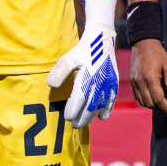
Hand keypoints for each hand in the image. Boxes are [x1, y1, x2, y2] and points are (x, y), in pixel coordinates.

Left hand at [46, 0, 118, 127]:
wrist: (102, 40)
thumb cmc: (83, 50)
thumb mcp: (69, 57)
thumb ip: (60, 71)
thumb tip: (51, 85)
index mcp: (87, 76)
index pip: (79, 98)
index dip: (73, 109)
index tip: (66, 118)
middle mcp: (100, 81)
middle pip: (90, 105)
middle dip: (82, 117)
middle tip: (74, 125)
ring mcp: (108, 83)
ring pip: (101, 104)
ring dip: (92, 116)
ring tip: (84, 123)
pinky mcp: (114, 83)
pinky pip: (111, 100)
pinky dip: (107, 109)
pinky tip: (102, 117)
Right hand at [130, 39, 166, 115]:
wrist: (143, 43)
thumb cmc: (158, 54)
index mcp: (150, 78)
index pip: (158, 99)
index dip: (166, 108)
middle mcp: (140, 82)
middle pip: (149, 103)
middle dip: (160, 108)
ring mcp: (134, 82)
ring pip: (142, 101)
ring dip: (152, 106)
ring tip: (161, 105)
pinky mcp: (131, 81)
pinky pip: (137, 96)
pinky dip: (144, 101)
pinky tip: (152, 99)